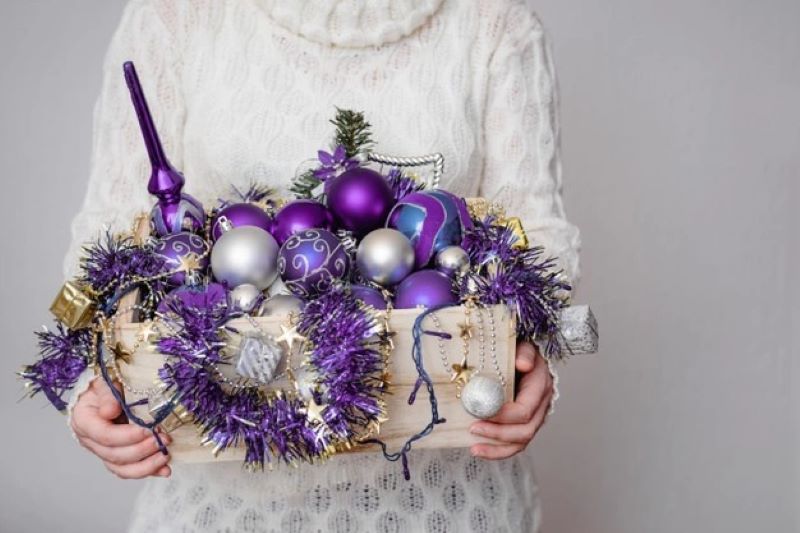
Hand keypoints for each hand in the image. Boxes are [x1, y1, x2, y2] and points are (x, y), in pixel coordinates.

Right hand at [70, 377, 171, 478]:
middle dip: (142, 449)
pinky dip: (148, 471)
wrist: (104, 393)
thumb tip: (110, 411)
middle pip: (114, 454)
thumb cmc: (105, 386)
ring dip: (146, 465)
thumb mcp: (104, 382)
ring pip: (121, 468)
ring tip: (165, 456)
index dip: (128, 435)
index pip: (105, 435)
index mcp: (84, 421)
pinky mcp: (116, 457)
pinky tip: (164, 470)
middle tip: (164, 439)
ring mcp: (102, 451)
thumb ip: (108, 395)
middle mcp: (90, 441)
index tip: (150, 429)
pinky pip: (130, 470)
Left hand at [469, 341, 553, 459]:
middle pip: (525, 431)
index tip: (480, 412)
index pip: (525, 410)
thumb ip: (524, 353)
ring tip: (474, 448)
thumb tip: (523, 364)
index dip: (503, 416)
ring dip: (497, 448)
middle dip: (498, 433)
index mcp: (541, 387)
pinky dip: (498, 450)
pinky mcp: (524, 424)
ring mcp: (535, 418)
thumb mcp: (524, 346)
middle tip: (473, 428)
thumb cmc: (520, 351)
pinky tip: (480, 449)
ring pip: (521, 442)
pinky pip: (514, 443)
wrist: (523, 356)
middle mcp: (541, 406)